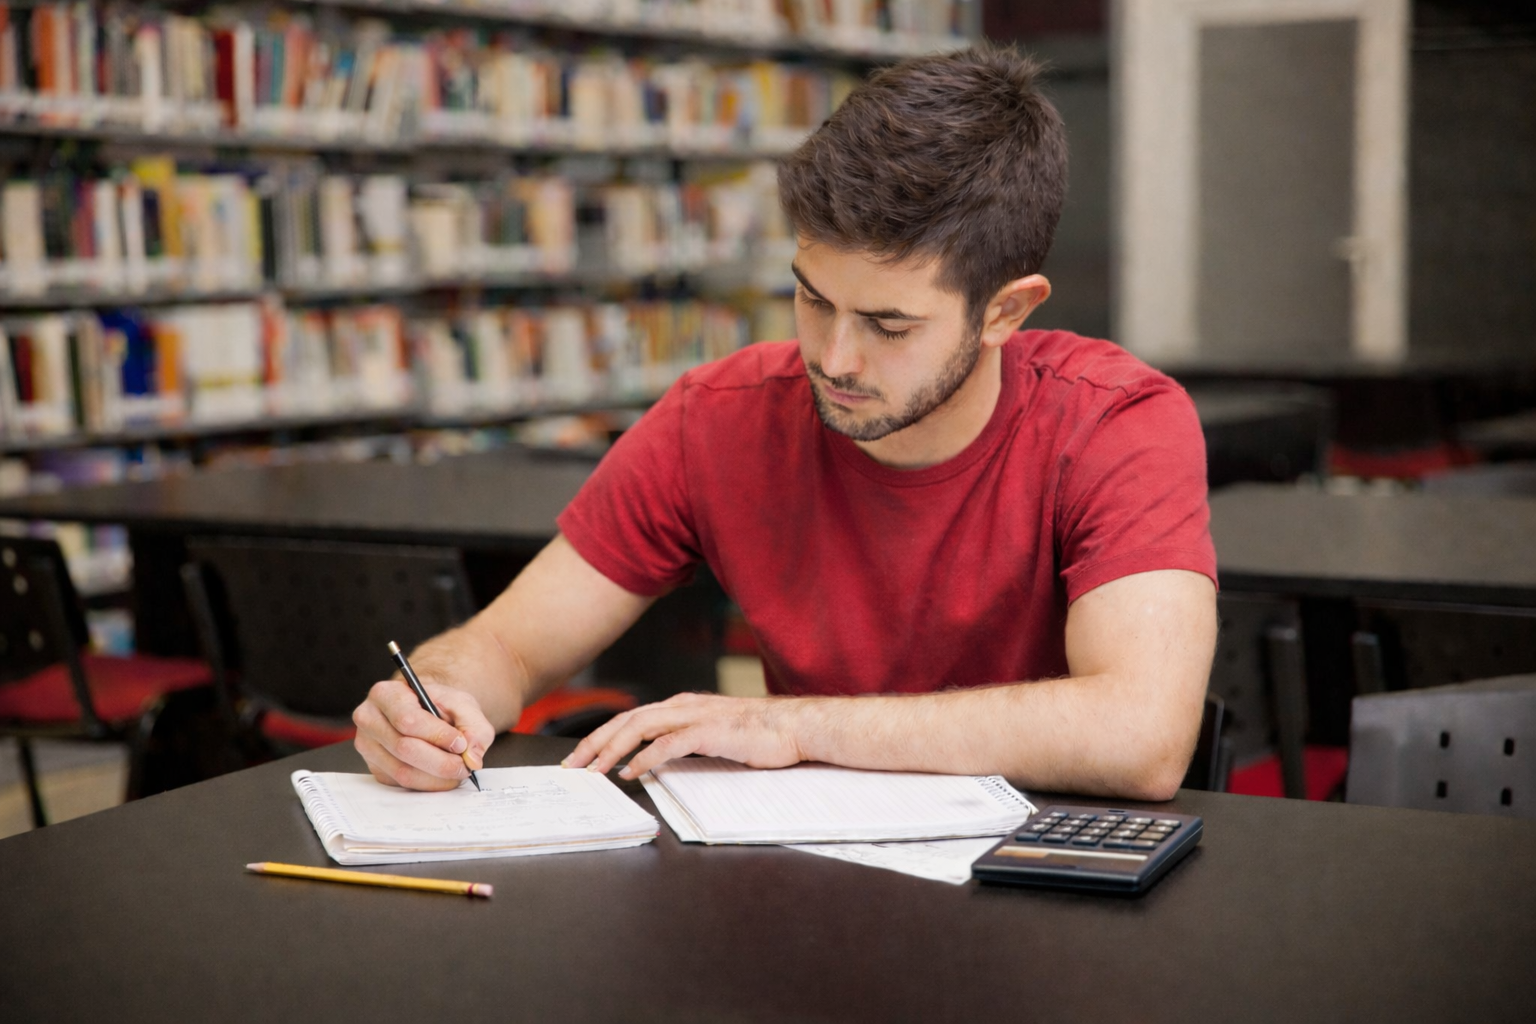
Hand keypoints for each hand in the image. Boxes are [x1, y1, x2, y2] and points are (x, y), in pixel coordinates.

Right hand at [352, 679, 498, 790]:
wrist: (425, 710)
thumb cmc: (439, 705)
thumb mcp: (462, 704)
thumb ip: (474, 727)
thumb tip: (472, 758)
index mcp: (386, 694)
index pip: (408, 720)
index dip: (437, 736)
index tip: (461, 744)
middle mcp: (369, 720)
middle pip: (404, 749)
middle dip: (440, 762)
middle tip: (465, 765)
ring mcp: (368, 747)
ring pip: (403, 772)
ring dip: (436, 777)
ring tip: (457, 770)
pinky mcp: (375, 768)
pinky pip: (402, 784)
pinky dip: (428, 784)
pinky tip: (442, 776)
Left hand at [562, 692, 807, 778]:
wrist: (797, 727)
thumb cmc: (761, 736)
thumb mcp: (715, 737)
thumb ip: (686, 743)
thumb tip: (658, 761)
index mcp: (683, 706)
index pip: (633, 718)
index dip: (604, 736)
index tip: (583, 757)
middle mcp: (684, 706)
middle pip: (627, 719)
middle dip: (595, 741)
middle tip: (572, 765)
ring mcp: (696, 717)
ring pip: (640, 727)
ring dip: (611, 748)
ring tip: (593, 769)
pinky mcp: (710, 731)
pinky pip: (668, 744)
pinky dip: (645, 757)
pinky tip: (631, 771)